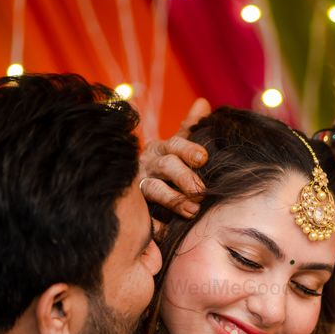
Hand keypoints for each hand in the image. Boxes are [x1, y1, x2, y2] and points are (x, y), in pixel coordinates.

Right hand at [139, 98, 210, 217]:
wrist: (131, 187)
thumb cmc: (165, 164)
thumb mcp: (177, 146)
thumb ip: (190, 127)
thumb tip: (203, 102)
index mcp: (161, 148)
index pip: (175, 144)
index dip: (189, 150)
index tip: (204, 159)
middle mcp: (148, 164)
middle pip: (166, 165)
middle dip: (184, 178)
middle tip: (201, 192)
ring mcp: (139, 186)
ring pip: (153, 189)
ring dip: (173, 200)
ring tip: (192, 212)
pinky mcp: (135, 208)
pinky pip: (144, 217)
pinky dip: (155, 225)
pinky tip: (167, 232)